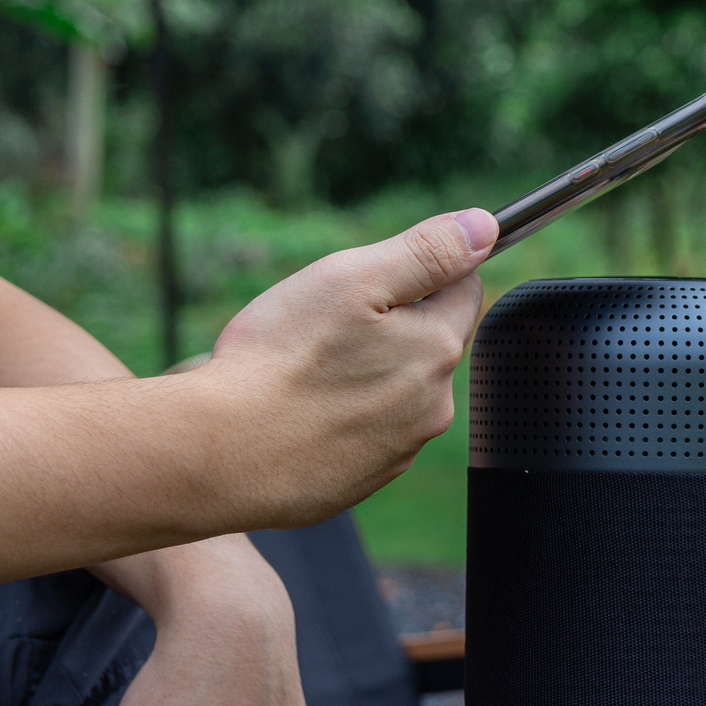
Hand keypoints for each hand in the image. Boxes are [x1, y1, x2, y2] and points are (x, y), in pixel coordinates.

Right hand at [194, 208, 496, 527]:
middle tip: (325, 326)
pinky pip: (367, 433)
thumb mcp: (352, 279)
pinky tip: (299, 413)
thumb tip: (484, 227)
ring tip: (305, 373)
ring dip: (366, 373)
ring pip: (397, 390)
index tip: (373, 279)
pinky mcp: (365, 479)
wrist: (222, 454)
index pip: (464, 289)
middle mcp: (433, 405)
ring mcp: (400, 449)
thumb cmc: (279, 360)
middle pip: (429, 341)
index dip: (421, 272)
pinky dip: (342, 418)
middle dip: (391, 325)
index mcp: (436, 348)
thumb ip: (426, 252)